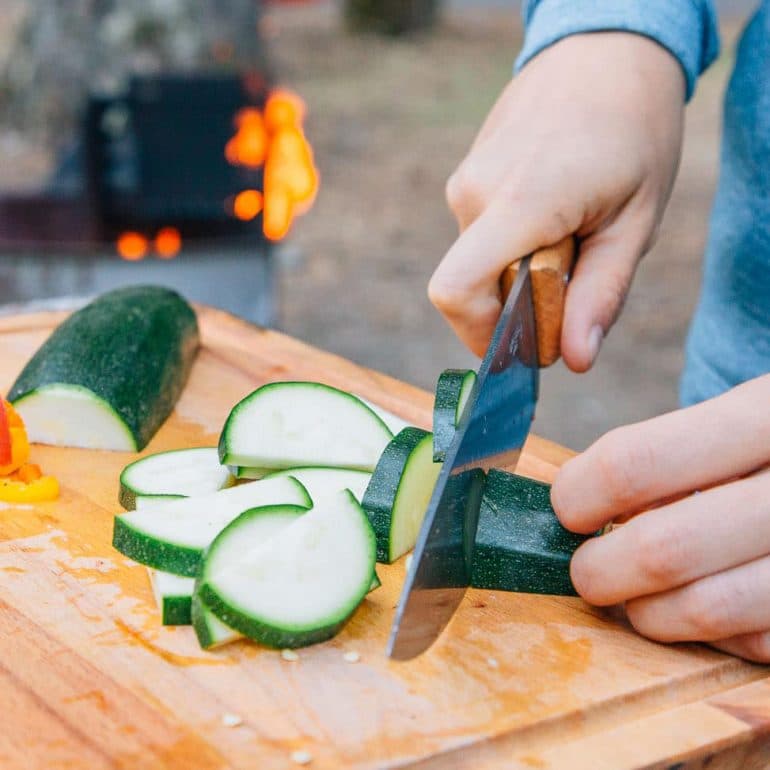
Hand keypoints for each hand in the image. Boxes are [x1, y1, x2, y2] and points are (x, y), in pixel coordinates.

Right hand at [429, 32, 684, 369]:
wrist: (605, 49)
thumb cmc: (633, 130)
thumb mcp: (637, 221)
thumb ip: (601, 294)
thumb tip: (574, 360)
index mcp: (520, 203)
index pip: (456, 292)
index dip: (481, 335)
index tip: (528, 340)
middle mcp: (475, 193)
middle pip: (475, 288)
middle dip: (518, 301)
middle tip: (576, 266)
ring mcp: (467, 180)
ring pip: (479, 261)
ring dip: (520, 267)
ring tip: (571, 226)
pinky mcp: (468, 175)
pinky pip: (482, 233)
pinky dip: (514, 241)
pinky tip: (555, 206)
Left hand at [552, 374, 769, 662]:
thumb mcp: (739, 413)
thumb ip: (660, 450)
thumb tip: (571, 500)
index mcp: (762, 413)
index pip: (634, 462)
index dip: (580, 493)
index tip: (568, 507)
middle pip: (662, 550)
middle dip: (600, 569)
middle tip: (586, 568)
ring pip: (704, 610)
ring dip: (646, 611)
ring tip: (632, 594)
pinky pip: (748, 642)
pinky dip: (707, 631)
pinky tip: (698, 598)